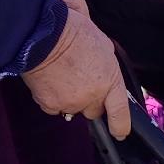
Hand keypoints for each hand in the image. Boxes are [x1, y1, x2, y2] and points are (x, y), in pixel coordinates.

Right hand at [23, 10, 131, 136]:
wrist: (43, 35)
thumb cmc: (72, 31)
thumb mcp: (101, 43)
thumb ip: (106, 63)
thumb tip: (103, 64)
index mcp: (109, 80)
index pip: (120, 111)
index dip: (121, 125)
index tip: (120, 132)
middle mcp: (92, 96)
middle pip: (94, 111)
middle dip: (89, 102)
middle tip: (80, 83)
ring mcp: (71, 102)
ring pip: (72, 109)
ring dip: (69, 98)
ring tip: (62, 76)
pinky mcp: (51, 105)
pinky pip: (53, 107)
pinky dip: (51, 97)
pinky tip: (49, 80)